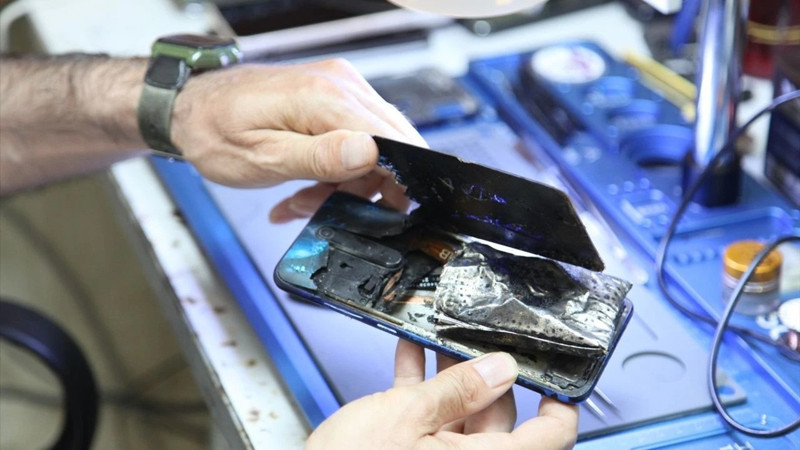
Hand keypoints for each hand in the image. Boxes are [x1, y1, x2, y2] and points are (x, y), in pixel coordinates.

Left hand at [170, 58, 424, 220]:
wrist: (189, 107)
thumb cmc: (214, 131)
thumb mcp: (264, 157)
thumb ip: (320, 157)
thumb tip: (371, 154)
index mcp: (324, 97)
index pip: (393, 140)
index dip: (397, 182)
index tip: (382, 211)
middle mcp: (340, 84)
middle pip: (390, 144)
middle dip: (365, 186)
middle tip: (324, 206)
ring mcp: (338, 87)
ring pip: (374, 146)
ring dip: (346, 182)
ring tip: (304, 199)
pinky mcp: (332, 96)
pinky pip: (355, 137)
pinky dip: (338, 167)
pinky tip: (309, 184)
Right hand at [306, 340, 578, 448]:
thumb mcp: (406, 418)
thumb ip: (458, 391)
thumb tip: (502, 369)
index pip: (550, 438)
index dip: (560, 405)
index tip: (556, 376)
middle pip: (501, 417)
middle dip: (488, 374)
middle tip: (477, 338)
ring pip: (463, 414)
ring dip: (451, 374)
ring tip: (438, 338)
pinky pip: (430, 420)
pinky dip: (423, 388)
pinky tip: (410, 356)